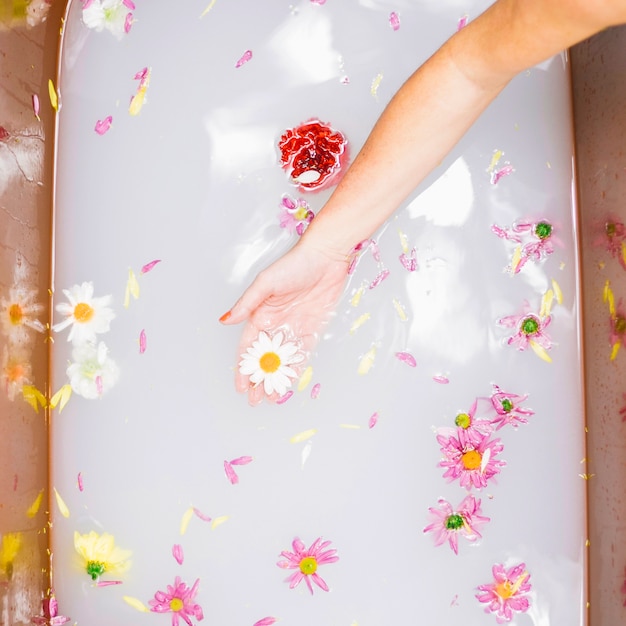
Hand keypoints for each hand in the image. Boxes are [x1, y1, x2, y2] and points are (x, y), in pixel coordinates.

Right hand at [220, 240, 348, 404]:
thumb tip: (225, 321)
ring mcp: (294, 328)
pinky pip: (302, 354)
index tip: (241, 386)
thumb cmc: (294, 265)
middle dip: (258, 379)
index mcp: (261, 314)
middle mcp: (276, 324)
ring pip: (282, 360)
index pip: (248, 347)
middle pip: (265, 358)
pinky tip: (290, 383)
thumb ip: (247, 304)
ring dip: (276, 379)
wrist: (327, 257)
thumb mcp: (265, 283)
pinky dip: (295, 369)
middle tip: (255, 400)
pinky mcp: (312, 329)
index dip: (243, 368)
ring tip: (271, 398)